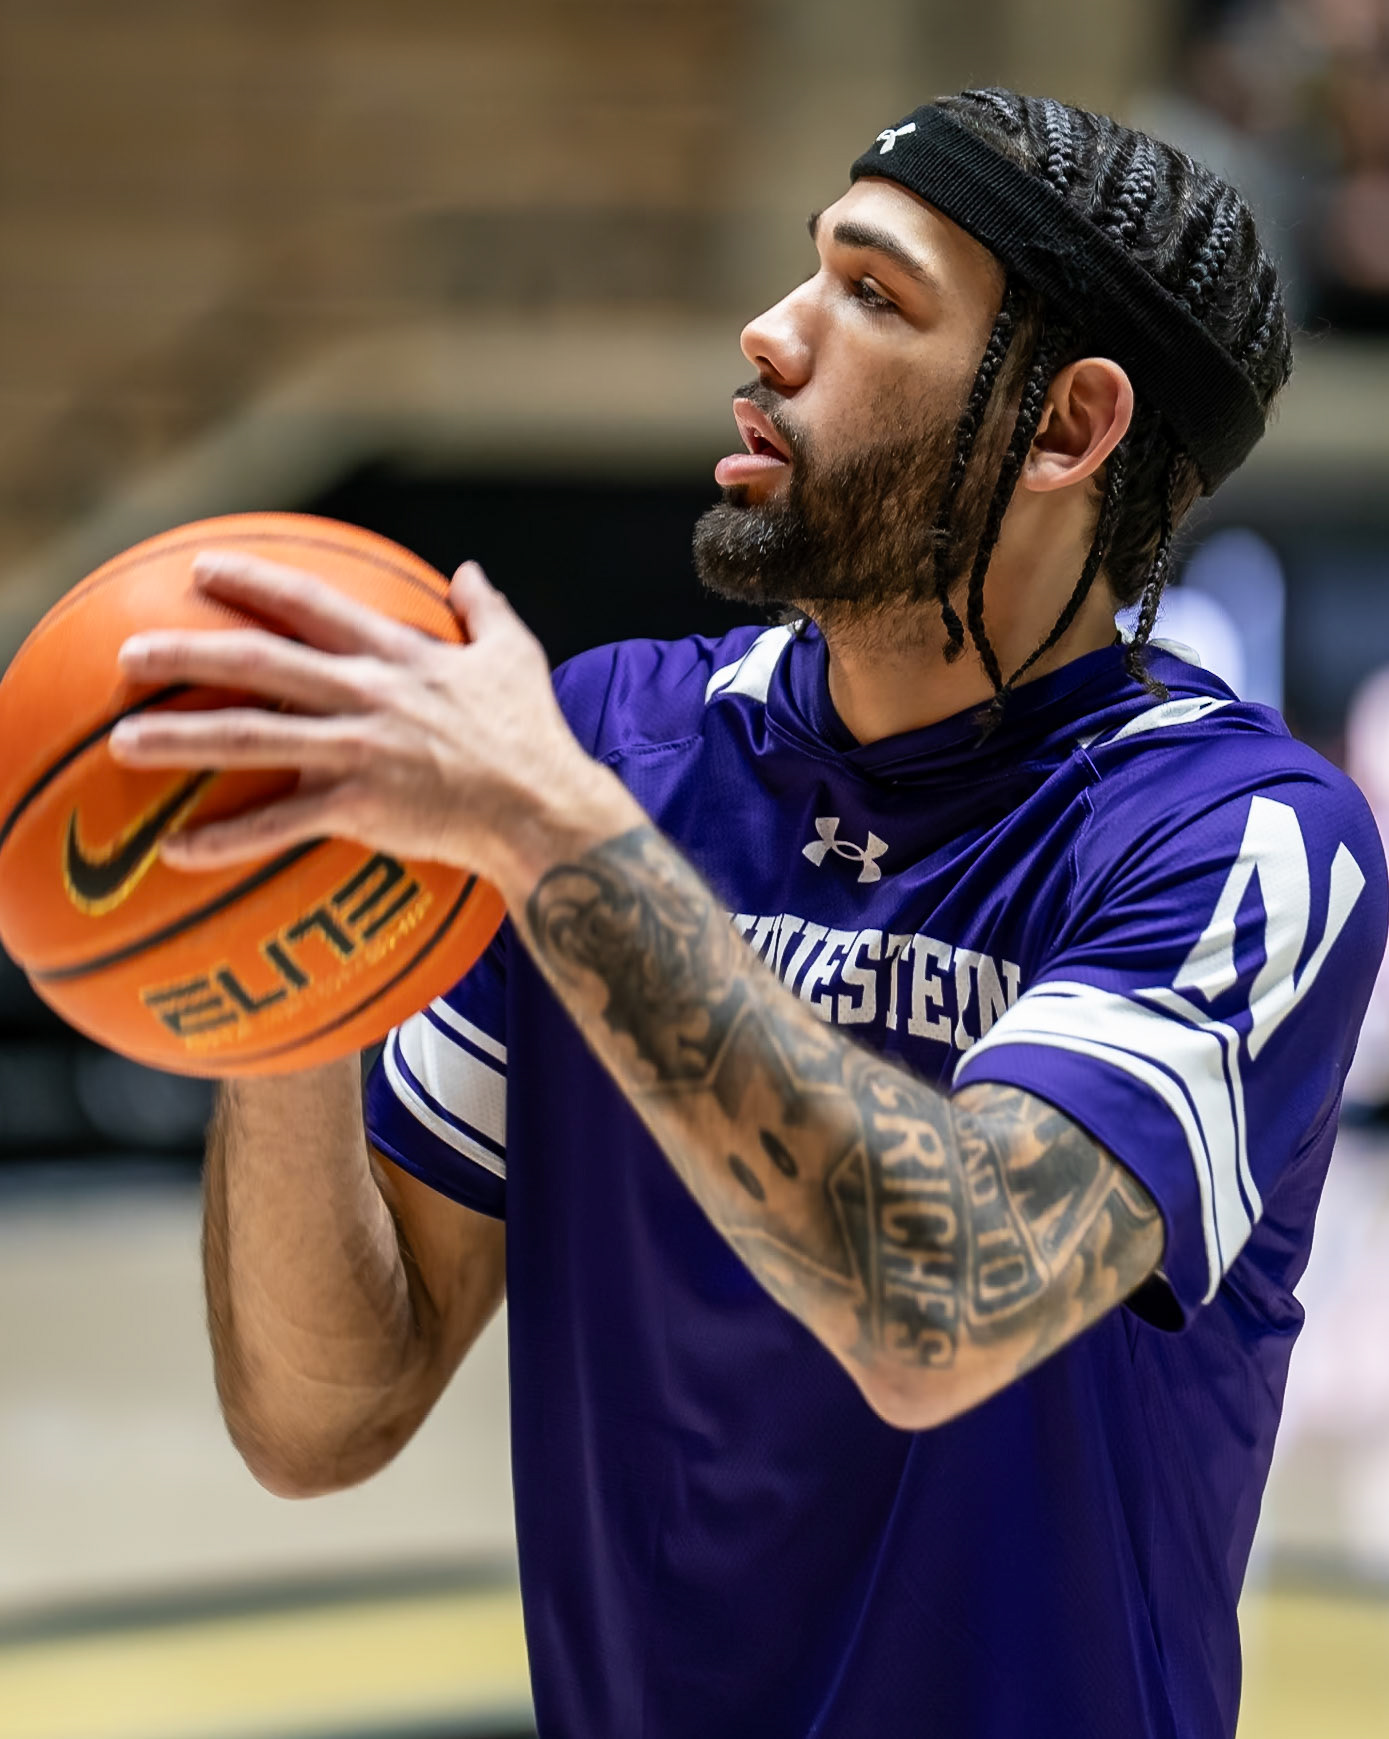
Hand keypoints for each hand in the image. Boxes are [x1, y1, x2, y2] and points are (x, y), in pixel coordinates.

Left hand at [109, 552, 639, 897]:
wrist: (546, 811)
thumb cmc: (534, 737)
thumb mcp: (515, 657)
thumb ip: (486, 610)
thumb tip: (469, 572)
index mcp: (399, 654)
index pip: (312, 605)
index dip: (254, 582)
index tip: (202, 570)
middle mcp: (368, 694)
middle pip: (259, 662)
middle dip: (187, 652)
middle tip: (129, 655)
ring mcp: (360, 750)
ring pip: (251, 736)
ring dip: (180, 737)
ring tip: (121, 742)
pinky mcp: (360, 808)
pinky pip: (279, 824)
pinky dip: (225, 839)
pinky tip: (177, 850)